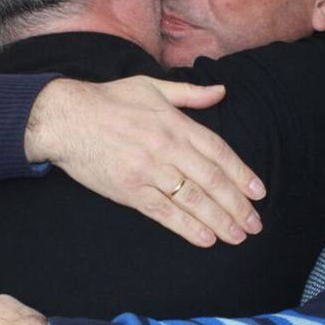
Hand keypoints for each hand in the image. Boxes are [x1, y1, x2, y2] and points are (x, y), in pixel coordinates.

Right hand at [24, 76, 265, 247]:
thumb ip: (190, 93)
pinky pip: (164, 212)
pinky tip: (206, 238)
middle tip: (255, 224)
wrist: (65, 118)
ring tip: (238, 236)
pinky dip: (187, 227)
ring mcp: (149, 170)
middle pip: (211, 180)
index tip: (258, 192)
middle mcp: (167, 148)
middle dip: (237, 205)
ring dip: (219, 220)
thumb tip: (222, 91)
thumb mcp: (152, 86)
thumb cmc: (108, 100)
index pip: (218, 151)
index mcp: (175, 123)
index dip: (241, 174)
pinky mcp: (129, 190)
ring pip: (192, 199)